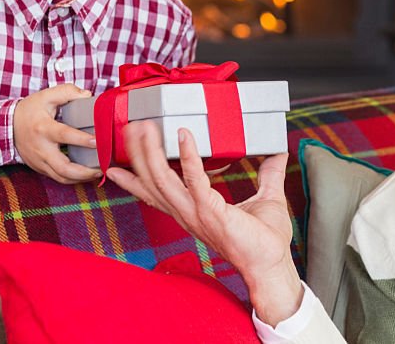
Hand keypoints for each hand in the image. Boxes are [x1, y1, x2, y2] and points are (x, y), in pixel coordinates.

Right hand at [12, 84, 101, 184]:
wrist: (7, 126)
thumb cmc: (30, 110)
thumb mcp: (46, 95)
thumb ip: (67, 92)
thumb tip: (87, 96)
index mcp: (44, 129)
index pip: (64, 135)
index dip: (81, 139)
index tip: (98, 141)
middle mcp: (41, 148)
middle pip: (63, 168)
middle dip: (84, 172)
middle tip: (102, 167)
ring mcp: (39, 161)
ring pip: (61, 177)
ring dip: (81, 178)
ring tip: (98, 172)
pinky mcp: (39, 168)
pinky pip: (57, 178)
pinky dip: (72, 179)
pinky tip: (86, 174)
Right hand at [107, 122, 303, 325]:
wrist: (272, 266)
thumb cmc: (266, 240)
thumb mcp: (266, 198)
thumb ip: (268, 174)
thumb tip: (278, 153)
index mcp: (194, 211)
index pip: (156, 193)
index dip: (135, 179)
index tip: (117, 164)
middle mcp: (189, 213)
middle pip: (153, 181)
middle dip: (140, 154)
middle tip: (131, 129)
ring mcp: (197, 214)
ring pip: (163, 180)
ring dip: (153, 152)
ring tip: (147, 128)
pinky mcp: (211, 212)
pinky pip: (195, 180)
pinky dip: (189, 156)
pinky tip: (184, 136)